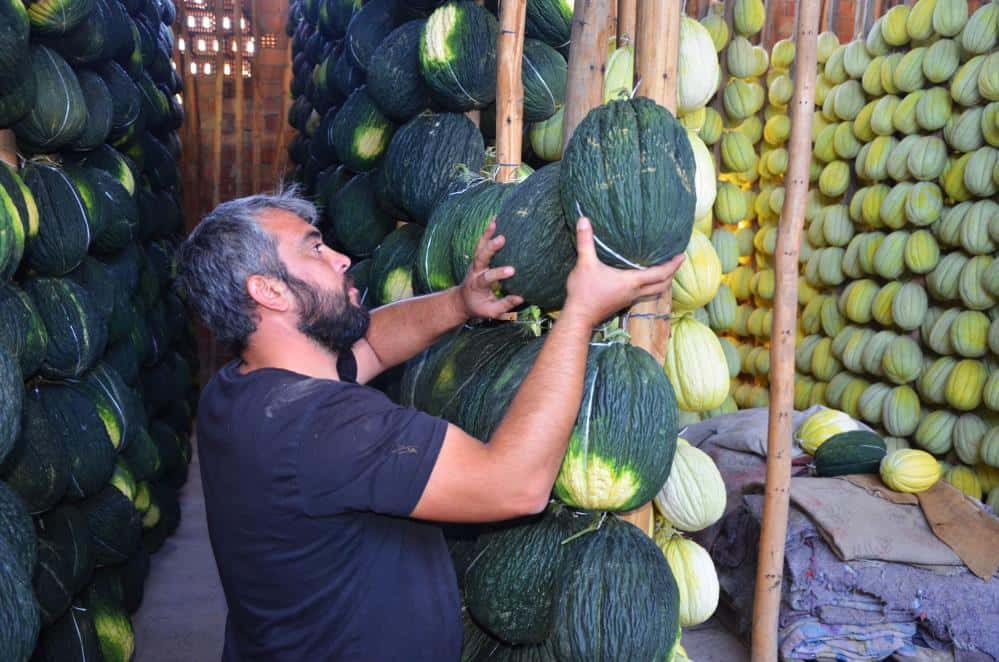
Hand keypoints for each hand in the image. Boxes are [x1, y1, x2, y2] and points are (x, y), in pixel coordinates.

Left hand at [458, 220, 523, 318]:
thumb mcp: (490, 311)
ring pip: (479, 247)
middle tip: (502, 239)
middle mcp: (475, 271)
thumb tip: (521, 297)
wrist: (463, 299)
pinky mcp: (478, 257)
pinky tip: (495, 220)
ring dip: (487, 235)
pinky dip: (487, 232)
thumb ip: (504, 304)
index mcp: (477, 285)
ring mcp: (475, 263)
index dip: (499, 273)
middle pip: (480, 257)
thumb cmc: (479, 306)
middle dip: (490, 248)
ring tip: (496, 222)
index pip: (487, 278)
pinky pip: (481, 243)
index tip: (512, 270)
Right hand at [562, 217, 684, 325]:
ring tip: (665, 271)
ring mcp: (629, 299)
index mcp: (631, 282)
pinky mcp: (622, 303)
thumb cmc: (584, 292)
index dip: (672, 265)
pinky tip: (644, 280)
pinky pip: (644, 295)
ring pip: (654, 292)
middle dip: (672, 274)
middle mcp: (634, 292)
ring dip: (663, 282)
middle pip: (662, 285)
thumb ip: (585, 241)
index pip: (660, 274)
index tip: (681, 256)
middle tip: (677, 262)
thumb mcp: (584, 264)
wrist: (578, 316)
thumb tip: (583, 219)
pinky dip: (651, 287)